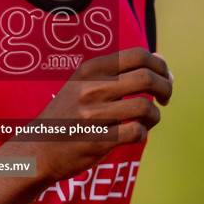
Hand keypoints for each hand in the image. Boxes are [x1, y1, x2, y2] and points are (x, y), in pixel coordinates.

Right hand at [10, 48, 172, 183]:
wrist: (38, 149)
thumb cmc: (69, 115)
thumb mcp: (85, 84)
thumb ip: (120, 72)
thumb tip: (162, 62)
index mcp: (90, 69)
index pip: (138, 54)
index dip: (160, 65)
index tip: (164, 78)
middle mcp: (91, 88)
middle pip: (147, 78)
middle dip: (166, 88)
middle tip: (165, 99)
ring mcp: (93, 115)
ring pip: (145, 108)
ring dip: (155, 115)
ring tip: (147, 120)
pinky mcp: (97, 141)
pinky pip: (137, 133)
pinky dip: (143, 133)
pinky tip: (135, 133)